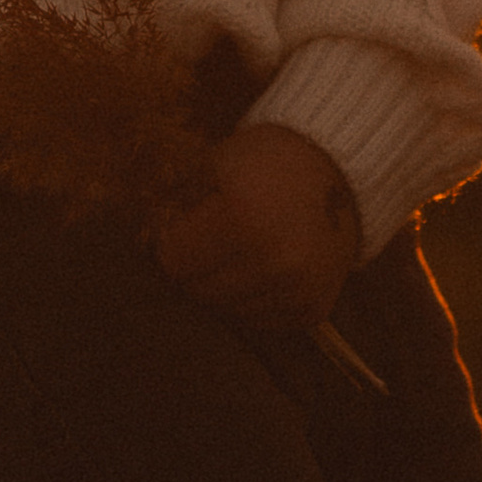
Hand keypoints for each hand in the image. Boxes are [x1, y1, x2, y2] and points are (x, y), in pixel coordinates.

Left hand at [152, 121, 363, 330]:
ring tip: (240, 250)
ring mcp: (296, 290)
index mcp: (243, 217)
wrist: (338, 170)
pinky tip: (265, 266)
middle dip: (195, 268)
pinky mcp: (312, 310)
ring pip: (228, 311)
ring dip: (225, 286)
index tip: (180, 229)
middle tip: (210, 240)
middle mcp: (273, 261)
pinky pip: (260, 321)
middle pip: (198, 291)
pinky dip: (255, 299)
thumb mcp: (216, 163)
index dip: (171, 243)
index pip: (173, 260)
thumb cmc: (267, 160)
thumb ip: (177, 201)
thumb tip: (142, 240)